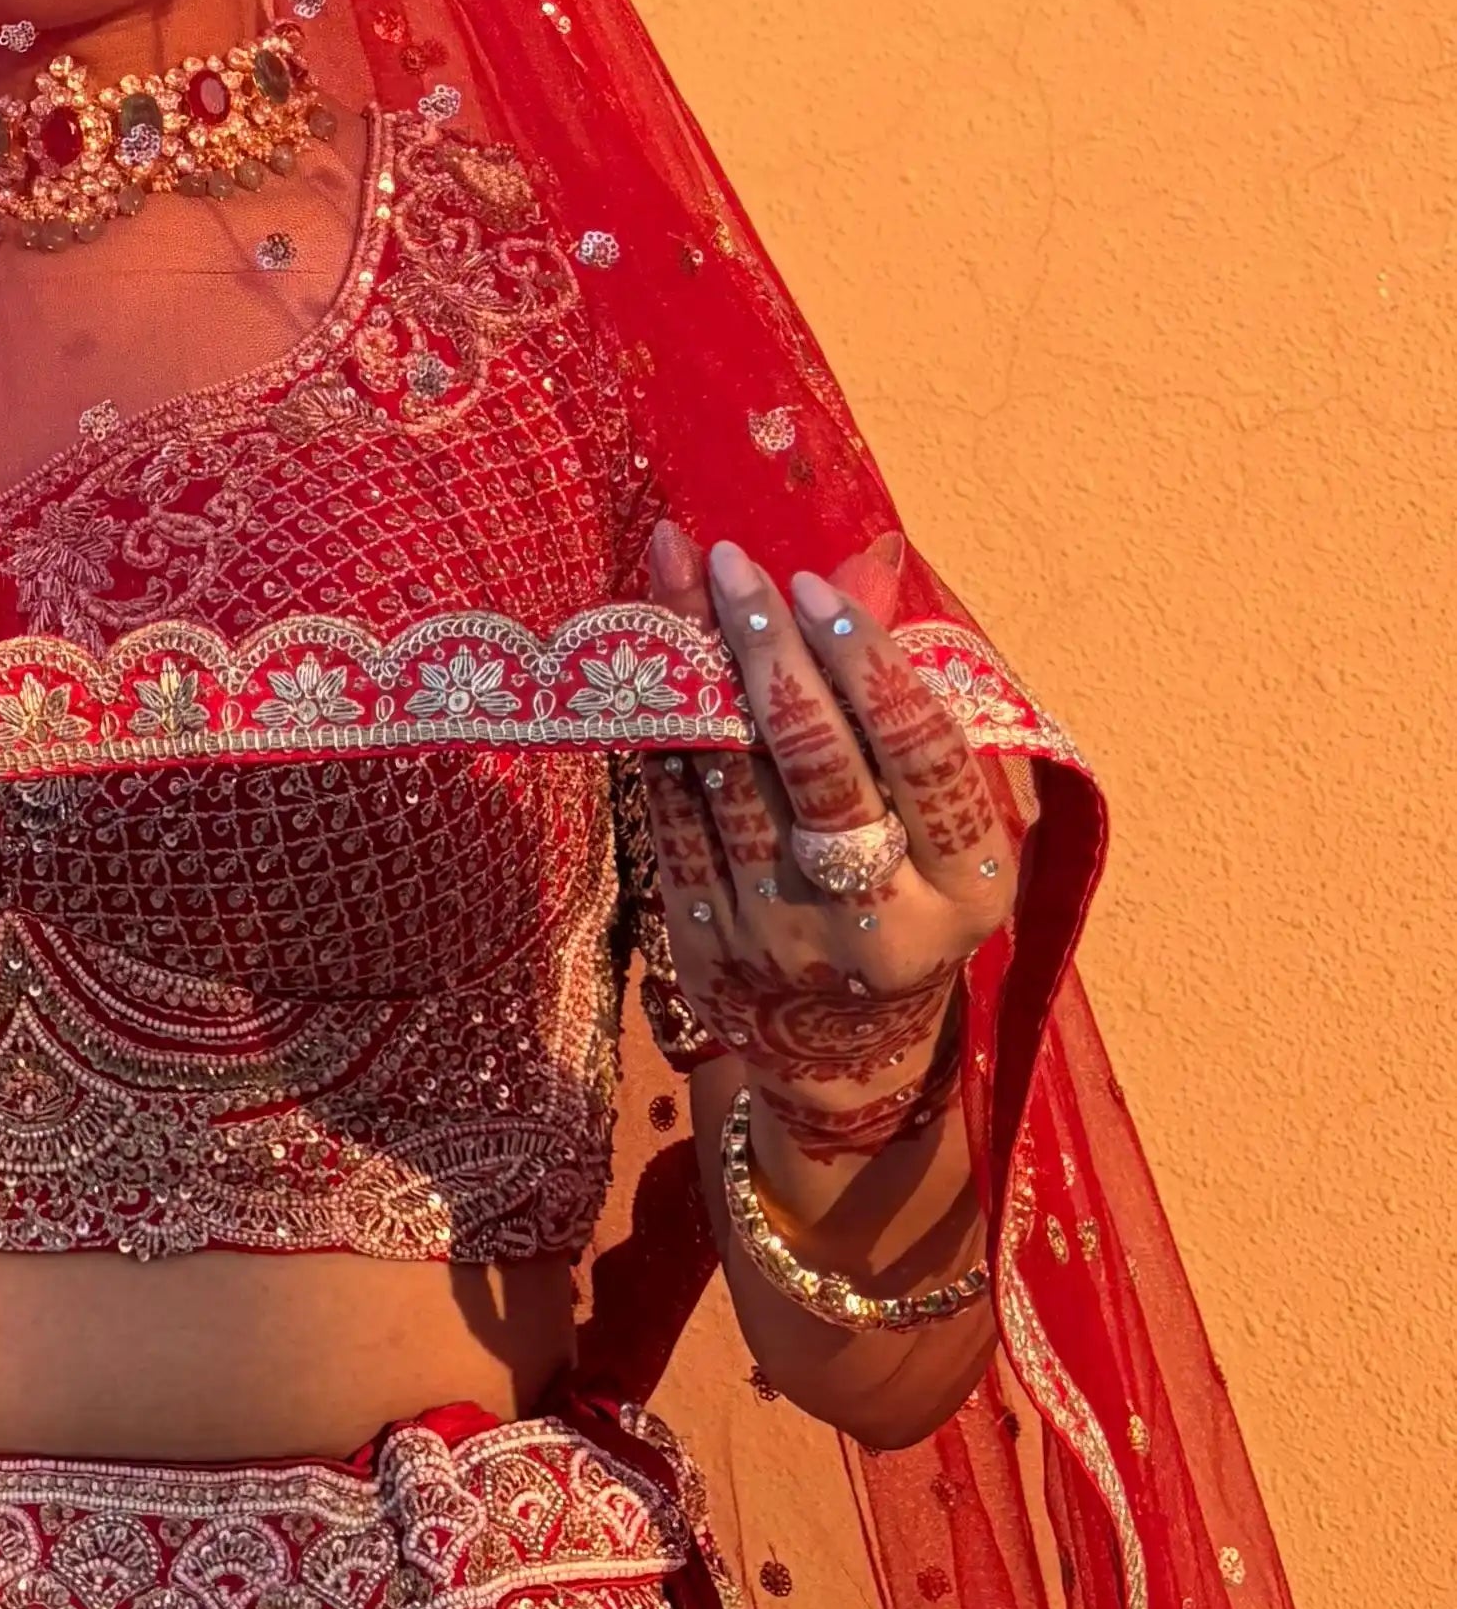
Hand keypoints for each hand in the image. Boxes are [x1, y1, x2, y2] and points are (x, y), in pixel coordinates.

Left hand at [639, 523, 1018, 1155]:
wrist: (841, 1051)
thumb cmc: (910, 896)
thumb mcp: (945, 820)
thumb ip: (907, 695)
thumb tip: (870, 556)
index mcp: (964, 889)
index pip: (920, 757)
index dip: (868, 663)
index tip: (817, 585)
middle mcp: (874, 919)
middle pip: (815, 764)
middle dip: (768, 650)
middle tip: (734, 561)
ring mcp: (780, 935)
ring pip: (726, 779)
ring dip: (695, 666)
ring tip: (676, 570)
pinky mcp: (701, 939)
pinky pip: (668, 813)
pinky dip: (655, 728)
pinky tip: (643, 655)